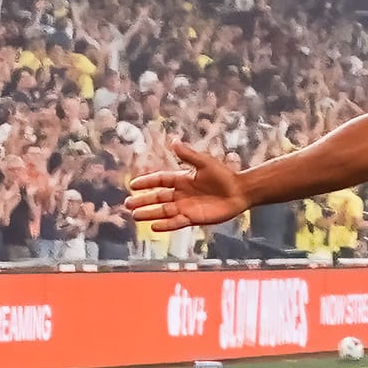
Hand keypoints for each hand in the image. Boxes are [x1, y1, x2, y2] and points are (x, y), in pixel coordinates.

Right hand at [125, 141, 250, 231]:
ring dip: (149, 213)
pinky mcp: (193, 218)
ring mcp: (186, 207)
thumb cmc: (224, 176)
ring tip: (134, 216)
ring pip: (163, 211)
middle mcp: (181, 193)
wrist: (240, 192)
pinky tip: (153, 226)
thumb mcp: (205, 163)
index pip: (159, 180)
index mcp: (182, 179)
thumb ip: (188, 155)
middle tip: (127, 204)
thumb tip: (173, 141)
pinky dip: (165, 225)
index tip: (133, 185)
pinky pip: (176, 222)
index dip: (147, 182)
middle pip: (157, 197)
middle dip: (142, 201)